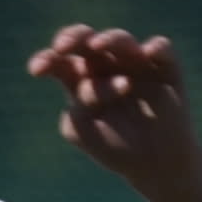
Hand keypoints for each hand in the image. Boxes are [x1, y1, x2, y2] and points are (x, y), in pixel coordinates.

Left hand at [29, 24, 201, 199]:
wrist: (155, 164)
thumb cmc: (114, 147)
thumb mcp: (84, 132)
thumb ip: (76, 109)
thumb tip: (86, 85)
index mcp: (81, 79)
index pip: (60, 61)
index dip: (47, 59)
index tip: (36, 70)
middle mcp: (106, 66)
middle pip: (87, 40)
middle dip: (73, 37)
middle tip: (63, 46)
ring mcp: (135, 63)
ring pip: (120, 40)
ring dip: (109, 40)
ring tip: (97, 46)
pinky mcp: (165, 68)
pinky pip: (161, 48)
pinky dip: (155, 47)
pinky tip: (147, 54)